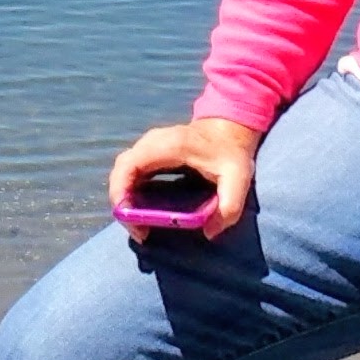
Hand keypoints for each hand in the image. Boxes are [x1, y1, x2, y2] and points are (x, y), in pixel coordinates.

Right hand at [108, 115, 262, 236]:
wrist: (230, 128)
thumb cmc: (231, 152)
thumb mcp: (239, 178)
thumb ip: (229, 207)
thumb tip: (209, 232)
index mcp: (170, 145)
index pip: (130, 164)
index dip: (121, 191)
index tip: (131, 218)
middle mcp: (153, 142)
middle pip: (121, 170)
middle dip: (122, 202)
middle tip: (138, 230)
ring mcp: (149, 145)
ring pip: (123, 171)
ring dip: (124, 199)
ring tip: (140, 225)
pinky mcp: (150, 152)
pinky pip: (131, 172)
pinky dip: (130, 192)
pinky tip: (142, 211)